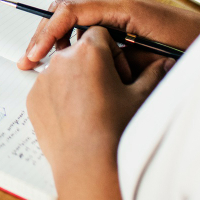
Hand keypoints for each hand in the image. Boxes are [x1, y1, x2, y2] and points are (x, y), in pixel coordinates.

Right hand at [17, 0, 199, 73]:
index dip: (47, 33)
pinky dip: (72, 42)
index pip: (69, 11)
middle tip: (28, 60)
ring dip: (56, 40)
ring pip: (72, 20)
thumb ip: (116, 53)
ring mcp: (117, 11)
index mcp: (119, 6)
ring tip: (41, 63)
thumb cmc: (193, 47)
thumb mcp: (151, 56)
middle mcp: (114, 4)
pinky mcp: (121, 22)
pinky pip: (86, 28)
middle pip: (64, 11)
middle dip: (43, 35)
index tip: (34, 54)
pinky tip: (67, 62)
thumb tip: (84, 58)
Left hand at [26, 27, 171, 199]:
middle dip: (92, 65)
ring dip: (75, 80)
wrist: (89, 165)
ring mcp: (44, 78)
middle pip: (79, 50)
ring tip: (91, 107)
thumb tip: (166, 62)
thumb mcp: (140, 98)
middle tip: (106, 92)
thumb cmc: (116, 131)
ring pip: (62, 69)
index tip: (118, 74)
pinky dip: (59, 96)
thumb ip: (153, 73)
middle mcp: (62, 59)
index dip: (112, 52)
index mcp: (89, 51)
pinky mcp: (33, 97)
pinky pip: (48, 88)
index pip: (99, 34)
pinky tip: (75, 117)